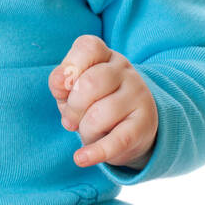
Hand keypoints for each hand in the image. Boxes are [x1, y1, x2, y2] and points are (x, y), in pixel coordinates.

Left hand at [48, 34, 158, 169]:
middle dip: (73, 107)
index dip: (68, 68)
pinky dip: (96, 152)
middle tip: (70, 121)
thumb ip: (61, 82)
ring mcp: (138, 95)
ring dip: (85, 130)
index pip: (88, 47)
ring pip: (100, 115)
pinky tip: (81, 158)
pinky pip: (117, 139)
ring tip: (89, 132)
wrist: (132, 126)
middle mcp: (125, 71)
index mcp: (105, 56)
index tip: (63, 88)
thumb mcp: (72, 90)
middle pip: (91, 83)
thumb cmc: (93, 103)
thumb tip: (60, 82)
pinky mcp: (144, 125)